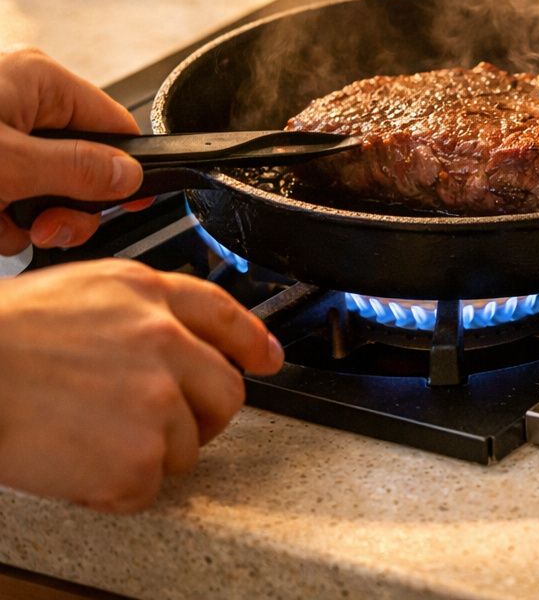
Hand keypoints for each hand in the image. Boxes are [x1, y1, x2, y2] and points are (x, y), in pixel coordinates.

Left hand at [0, 48, 146, 252]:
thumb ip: (76, 170)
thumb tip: (130, 177)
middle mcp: (20, 99)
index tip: (132, 206)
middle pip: (81, 163)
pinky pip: (10, 194)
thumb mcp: (9, 163)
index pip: (115, 125)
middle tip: (43, 229)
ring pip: (43, 188)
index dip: (126, 170)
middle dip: (64, 208)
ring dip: (23, 221)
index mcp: (39, 81)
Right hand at [0, 259, 283, 511]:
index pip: (223, 315)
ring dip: (146, 453)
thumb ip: (134, 310)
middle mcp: (164, 343)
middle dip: (200, 415)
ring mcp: (158, 401)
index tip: (267, 358)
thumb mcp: (76, 292)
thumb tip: (171, 338)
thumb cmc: (0, 339)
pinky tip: (75, 465)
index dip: (251, 341)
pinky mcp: (139, 456)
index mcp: (146, 295)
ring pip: (187, 446)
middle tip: (157, 427)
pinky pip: (147, 487)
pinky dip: (113, 489)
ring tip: (88, 439)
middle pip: (225, 392)